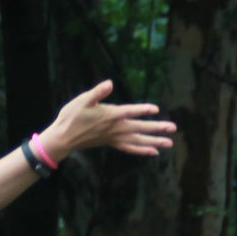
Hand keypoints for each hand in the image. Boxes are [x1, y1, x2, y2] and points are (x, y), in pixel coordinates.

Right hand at [44, 80, 174, 160]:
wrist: (63, 138)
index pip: (130, 112)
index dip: (142, 110)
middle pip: (139, 127)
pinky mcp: (111, 142)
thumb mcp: (82, 100)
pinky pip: (130, 148)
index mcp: (109, 115)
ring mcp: (114, 137)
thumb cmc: (71, 117)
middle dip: (157, 128)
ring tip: (169, 143)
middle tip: (173, 128)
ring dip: (154, 141)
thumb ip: (97, 92)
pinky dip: (142, 150)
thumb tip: (109, 83)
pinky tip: (153, 152)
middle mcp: (115, 128)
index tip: (156, 109)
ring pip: (138, 140)